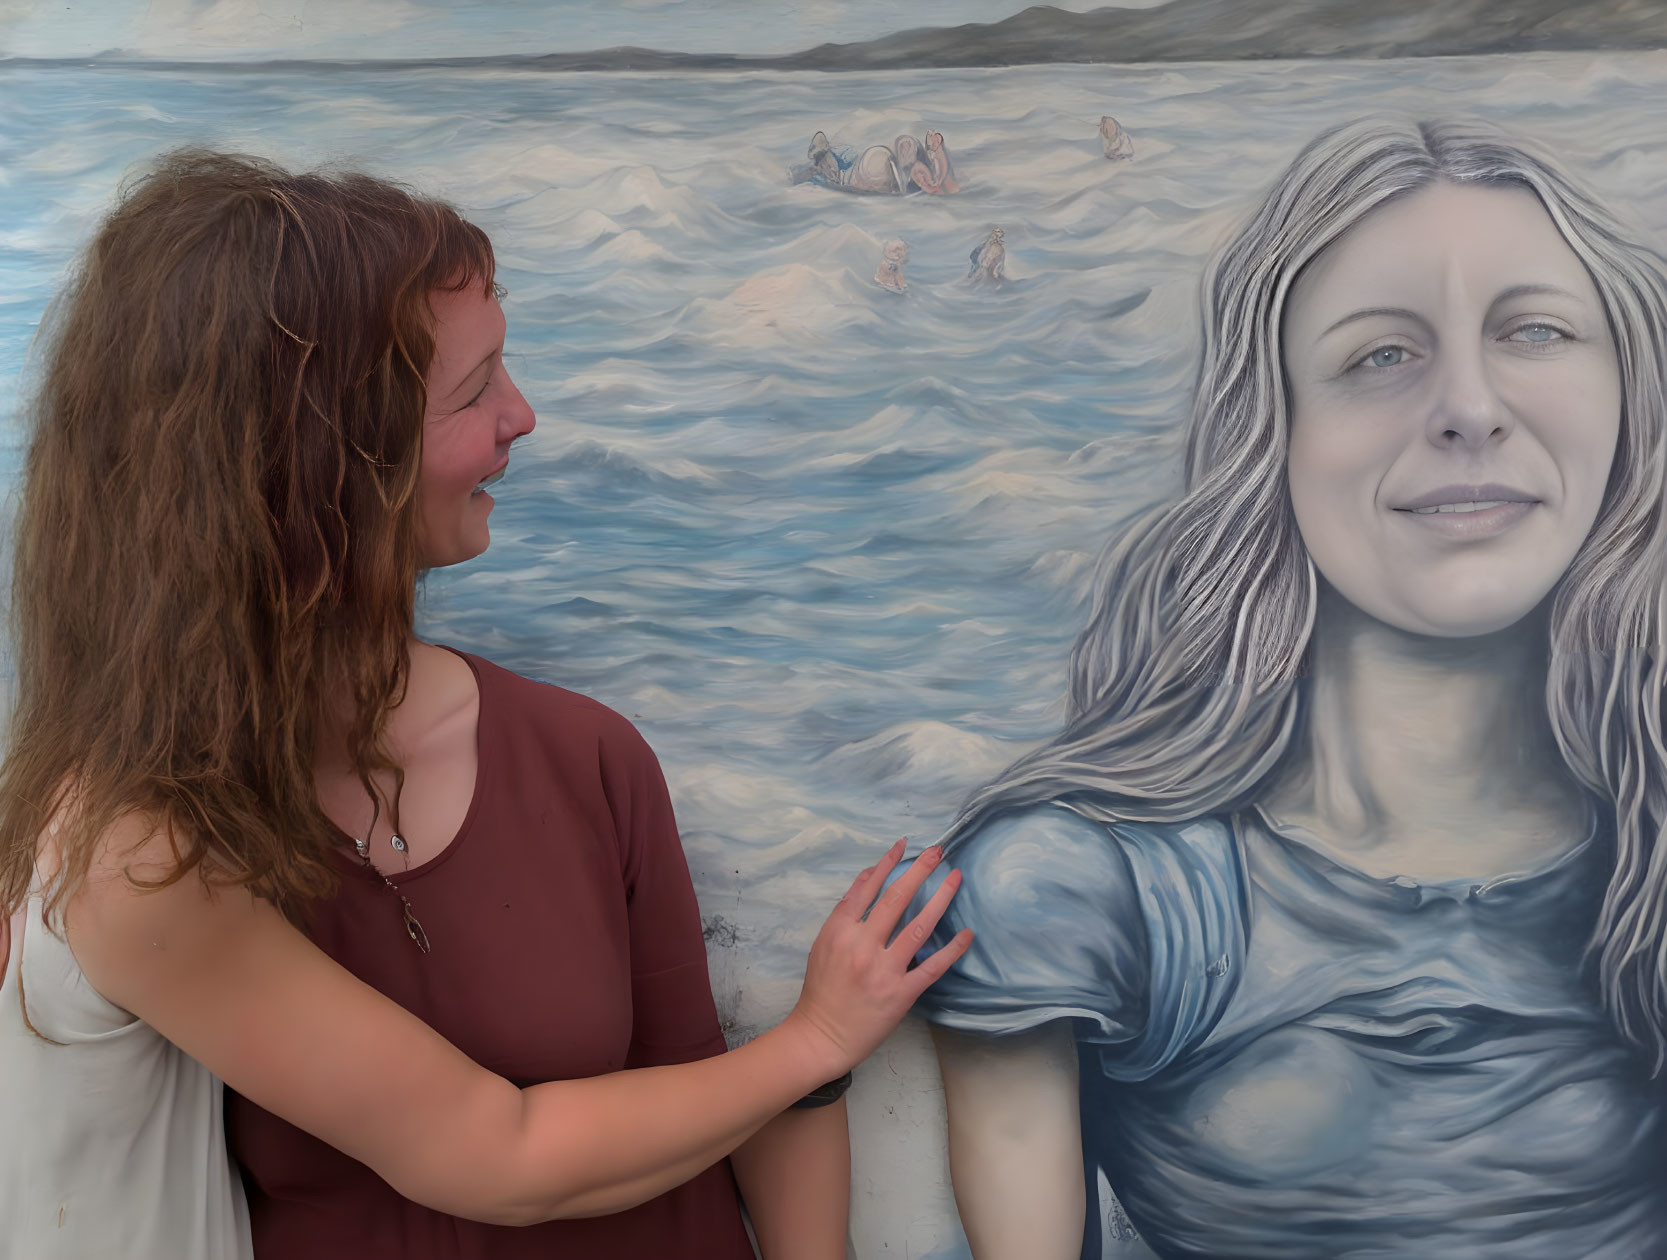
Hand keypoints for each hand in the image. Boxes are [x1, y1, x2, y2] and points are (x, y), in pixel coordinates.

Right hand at [784, 841, 972, 1077]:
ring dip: (940, 898)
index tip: (905, 845)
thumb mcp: (825, 943)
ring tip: (955, 878)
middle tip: (938, 851)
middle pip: (896, 899)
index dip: (887, 863)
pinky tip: (966, 933)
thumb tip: (871, 875)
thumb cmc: (822, 988)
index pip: (867, 888)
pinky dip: (951, 949)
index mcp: (840, 931)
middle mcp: (862, 946)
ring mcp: (883, 970)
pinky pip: (932, 966)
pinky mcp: (901, 993)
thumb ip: (847, 911)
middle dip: (919, 871)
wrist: (822, 1035)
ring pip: (918, 926)